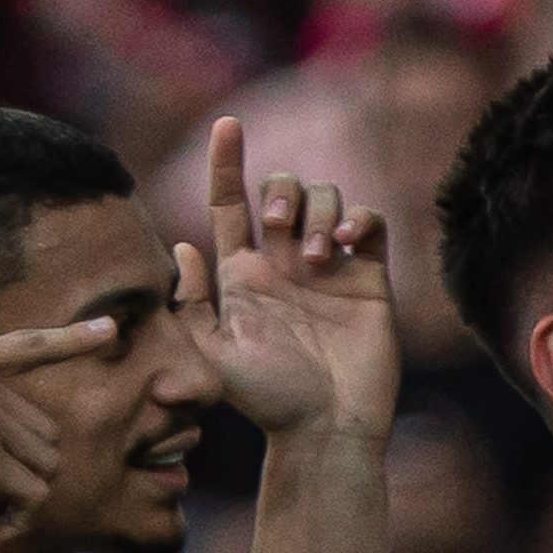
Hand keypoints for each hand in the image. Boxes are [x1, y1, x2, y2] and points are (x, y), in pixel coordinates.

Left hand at [181, 115, 398, 441]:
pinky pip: (370, 222)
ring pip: (327, 198)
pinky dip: (360, 219)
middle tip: (278, 225)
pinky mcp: (370, 277)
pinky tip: (349, 244)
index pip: (229, 204)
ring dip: (320, 214)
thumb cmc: (266, 399)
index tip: (227, 125)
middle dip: (280, 191)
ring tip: (319, 258)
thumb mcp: (212, 355)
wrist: (326, 428)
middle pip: (283, 189)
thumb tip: (182, 247)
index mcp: (243, 273)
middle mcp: (285, 262)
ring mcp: (330, 267)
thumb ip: (190, 303)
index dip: (227, 162)